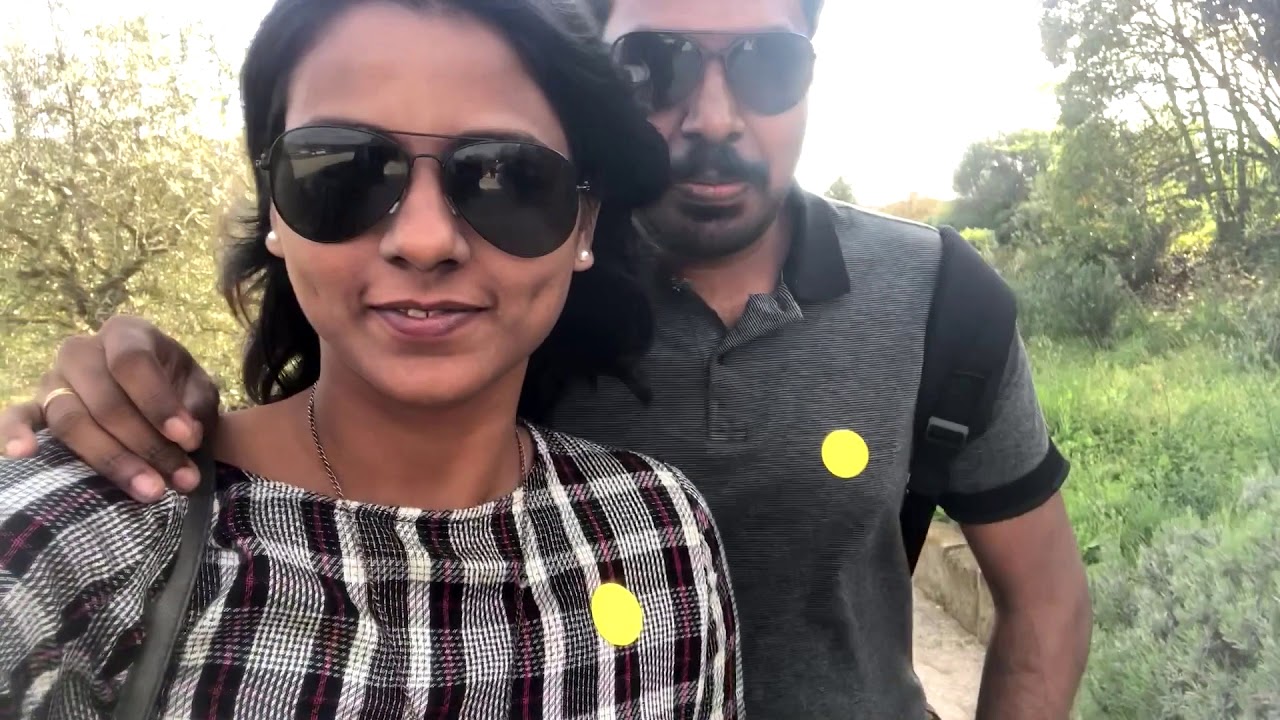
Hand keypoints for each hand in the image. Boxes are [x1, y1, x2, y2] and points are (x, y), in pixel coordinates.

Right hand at [0, 315, 220, 501]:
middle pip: (105, 401)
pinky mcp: (34, 408)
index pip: (132, 362)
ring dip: (111, 459)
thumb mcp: (198, 390)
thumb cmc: (177, 388)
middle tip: (179, 480)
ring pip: (70, 420)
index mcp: (126, 334)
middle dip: (146, 445)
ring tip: (149, 490)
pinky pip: (16, 417)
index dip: (159, 403)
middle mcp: (82, 351)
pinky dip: (13, 434)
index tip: (188, 439)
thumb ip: (197, 407)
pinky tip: (22, 453)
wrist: (154, 394)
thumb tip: (188, 437)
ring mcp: (53, 379)